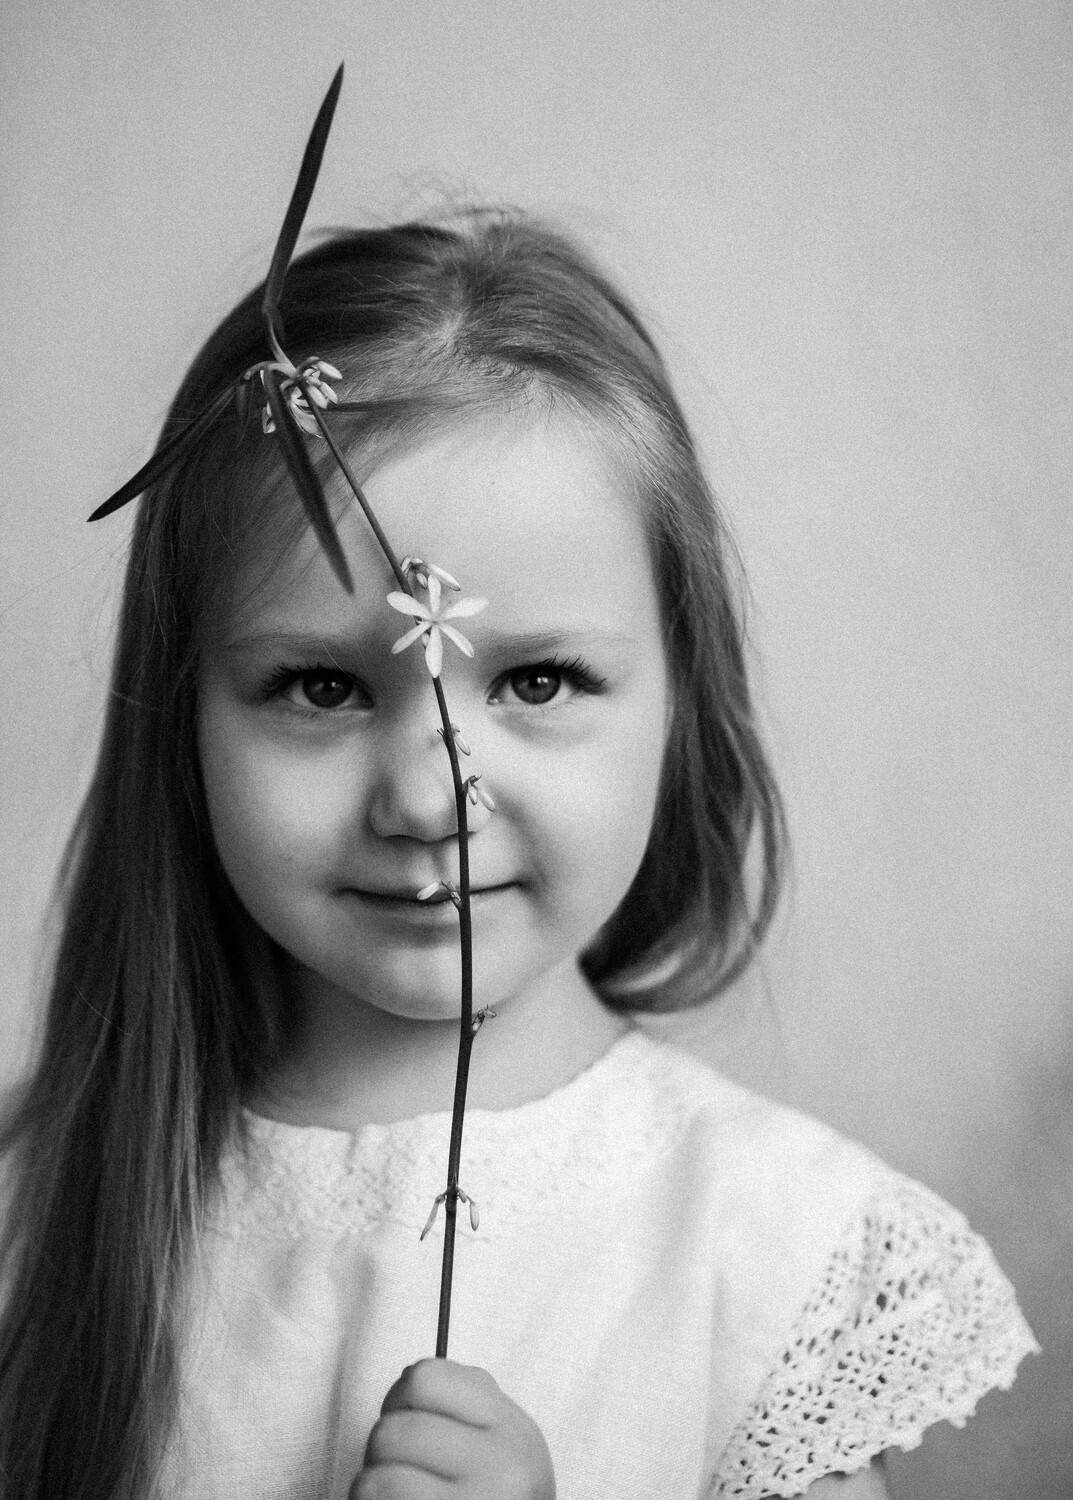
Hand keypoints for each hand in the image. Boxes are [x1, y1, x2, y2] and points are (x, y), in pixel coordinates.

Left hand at [350, 1358, 555, 1499]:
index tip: (409, 1419)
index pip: (425, 1378)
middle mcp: (500, 1468)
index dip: (401, 1396)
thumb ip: (464, 1400)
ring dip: (376, 1486)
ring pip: (378, 1478)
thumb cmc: (499, 1492)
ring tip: (403, 1493)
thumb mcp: (502, 1438)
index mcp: (511, 1429)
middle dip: (383, 1450)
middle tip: (403, 1468)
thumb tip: (408, 1378)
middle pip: (393, 1430)